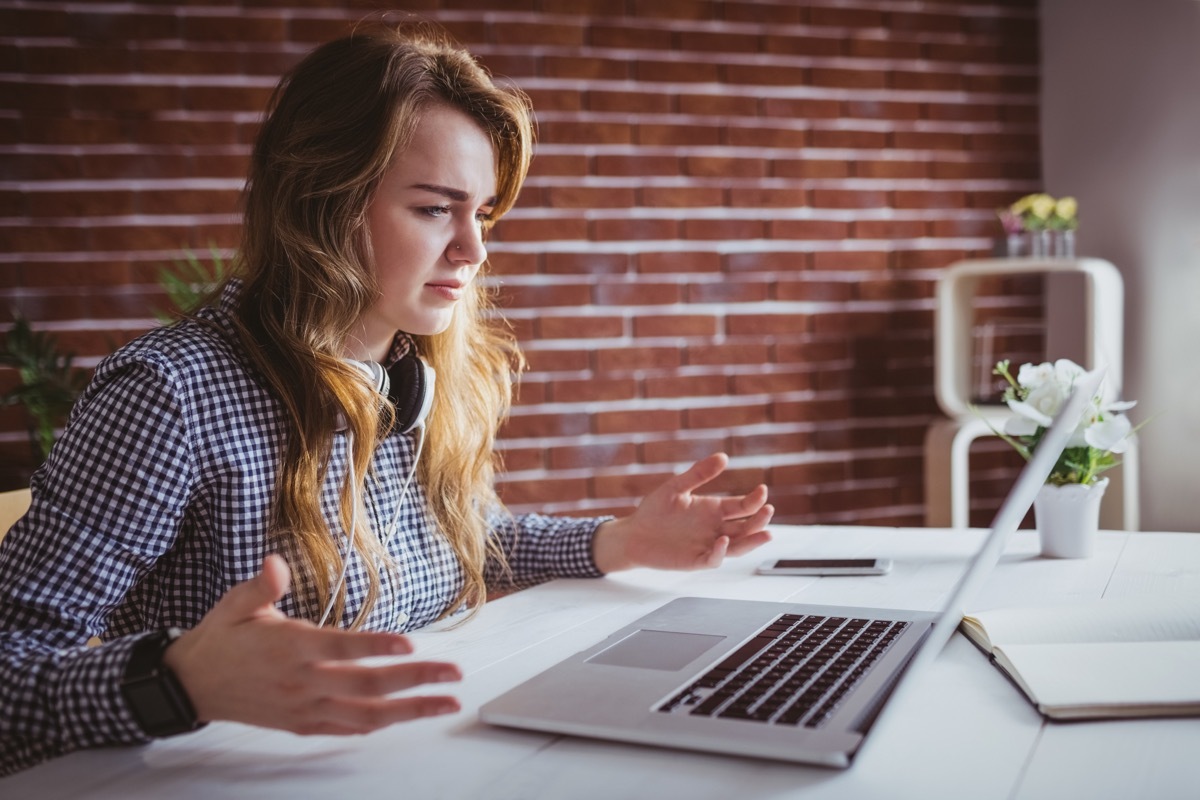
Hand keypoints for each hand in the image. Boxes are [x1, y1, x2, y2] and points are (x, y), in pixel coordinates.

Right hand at [163, 554, 460, 734]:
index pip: (341, 649)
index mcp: (290, 648)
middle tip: (453, 674)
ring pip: (366, 714)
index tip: (410, 644)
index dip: (376, 647)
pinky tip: (406, 719)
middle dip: (416, 680)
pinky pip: (346, 730)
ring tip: (446, 702)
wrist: (190, 685)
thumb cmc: (220, 639)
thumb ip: (260, 586)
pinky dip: (378, 726)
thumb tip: (273, 563)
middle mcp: (302, 682)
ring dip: (411, 710)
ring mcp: (304, 708)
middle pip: (367, 684)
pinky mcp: (301, 725)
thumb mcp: (234, 604)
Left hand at [591, 452, 772, 572]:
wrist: (633, 534)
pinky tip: (723, 541)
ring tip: (767, 534)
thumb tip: (723, 457)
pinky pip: (713, 559)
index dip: (755, 500)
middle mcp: (716, 528)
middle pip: (746, 526)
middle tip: (767, 510)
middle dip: (759, 519)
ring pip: (737, 545)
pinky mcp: (696, 560)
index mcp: (714, 510)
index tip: (762, 490)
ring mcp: (708, 545)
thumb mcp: (676, 487)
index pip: (742, 506)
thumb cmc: (654, 511)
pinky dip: (720, 552)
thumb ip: (698, 474)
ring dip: (752, 541)